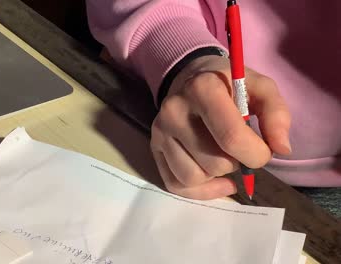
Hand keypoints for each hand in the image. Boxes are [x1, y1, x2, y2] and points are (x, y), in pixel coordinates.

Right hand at [151, 55, 290, 199]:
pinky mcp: (154, 147)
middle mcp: (174, 110)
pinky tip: (217, 181)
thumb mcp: (261, 88)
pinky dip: (201, 191)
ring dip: (218, 176)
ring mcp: (160, 131)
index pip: (231, 138)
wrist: (191, 78)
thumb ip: (276, 114)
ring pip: (194, 177)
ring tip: (224, 158)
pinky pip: (176, 185)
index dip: (256, 155)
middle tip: (240, 148)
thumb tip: (281, 149)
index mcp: (203, 90)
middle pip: (215, 162)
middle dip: (237, 163)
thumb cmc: (230, 85)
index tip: (264, 151)